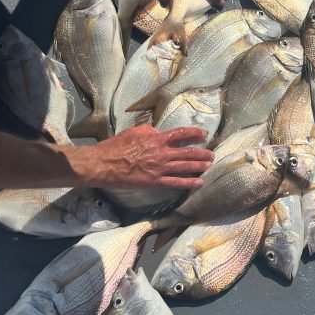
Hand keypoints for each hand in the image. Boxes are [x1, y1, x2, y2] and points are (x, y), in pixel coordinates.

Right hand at [79, 125, 213, 188]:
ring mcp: (159, 168)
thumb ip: (148, 131)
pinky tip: (199, 183)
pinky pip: (176, 182)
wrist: (103, 164)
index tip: (204, 134)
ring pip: (185, 166)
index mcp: (156, 138)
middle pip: (187, 151)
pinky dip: (189, 183)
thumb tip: (157, 131)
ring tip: (209, 165)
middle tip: (211, 154)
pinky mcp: (155, 181)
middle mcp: (161, 153)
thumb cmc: (115, 147)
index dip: (194, 133)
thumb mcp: (133, 132)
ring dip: (199, 166)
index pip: (180, 134)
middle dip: (202, 153)